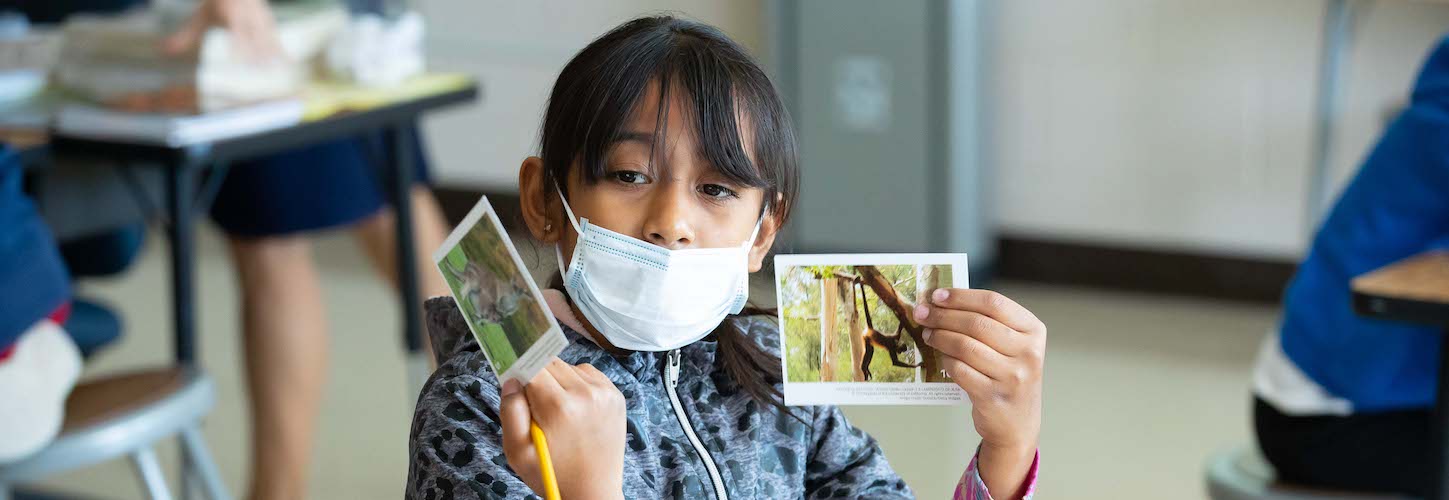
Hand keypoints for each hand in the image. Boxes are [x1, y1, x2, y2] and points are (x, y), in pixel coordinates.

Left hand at [162, 0, 281, 60]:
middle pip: (255, 35)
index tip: (239, 62)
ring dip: (273, 53)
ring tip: (276, 70)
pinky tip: (287, 63)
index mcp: (232, 13)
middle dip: (258, 52)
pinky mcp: (269, 22)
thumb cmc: (218, 5)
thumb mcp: (201, 17)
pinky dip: (282, 49)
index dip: (239, 47)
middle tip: (260, 71)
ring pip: (268, 36)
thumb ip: (187, 34)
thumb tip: (165, 50)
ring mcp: (261, 18)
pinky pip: (276, 37)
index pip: (236, 32)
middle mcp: (248, 15)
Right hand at [500, 358, 625, 499]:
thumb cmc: (552, 473)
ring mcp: (605, 393)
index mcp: (559, 407)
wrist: (593, 491)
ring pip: (569, 366)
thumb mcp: (517, 452)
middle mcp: (585, 394)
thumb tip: (512, 380)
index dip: (520, 371)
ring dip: (559, 380)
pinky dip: (578, 383)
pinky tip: (575, 407)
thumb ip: (510, 411)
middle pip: (550, 363)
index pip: (532, 365)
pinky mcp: (616, 396)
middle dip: (538, 378)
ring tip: (558, 410)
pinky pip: (588, 374)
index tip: (516, 379)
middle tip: (537, 406)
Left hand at [915, 288, 1043, 498]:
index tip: (937, 295)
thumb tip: (941, 301)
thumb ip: (988, 323)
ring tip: (927, 333)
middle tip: (922, 313)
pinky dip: (945, 360)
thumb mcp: (1012, 346)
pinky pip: (959, 369)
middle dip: (943, 315)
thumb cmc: (1009, 375)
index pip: (994, 303)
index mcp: (1034, 331)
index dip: (961, 297)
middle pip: (976, 323)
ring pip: (965, 346)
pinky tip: (940, 356)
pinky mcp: (992, 396)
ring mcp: (1012, 376)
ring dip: (940, 336)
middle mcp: (1028, 352)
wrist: (1017, 424)